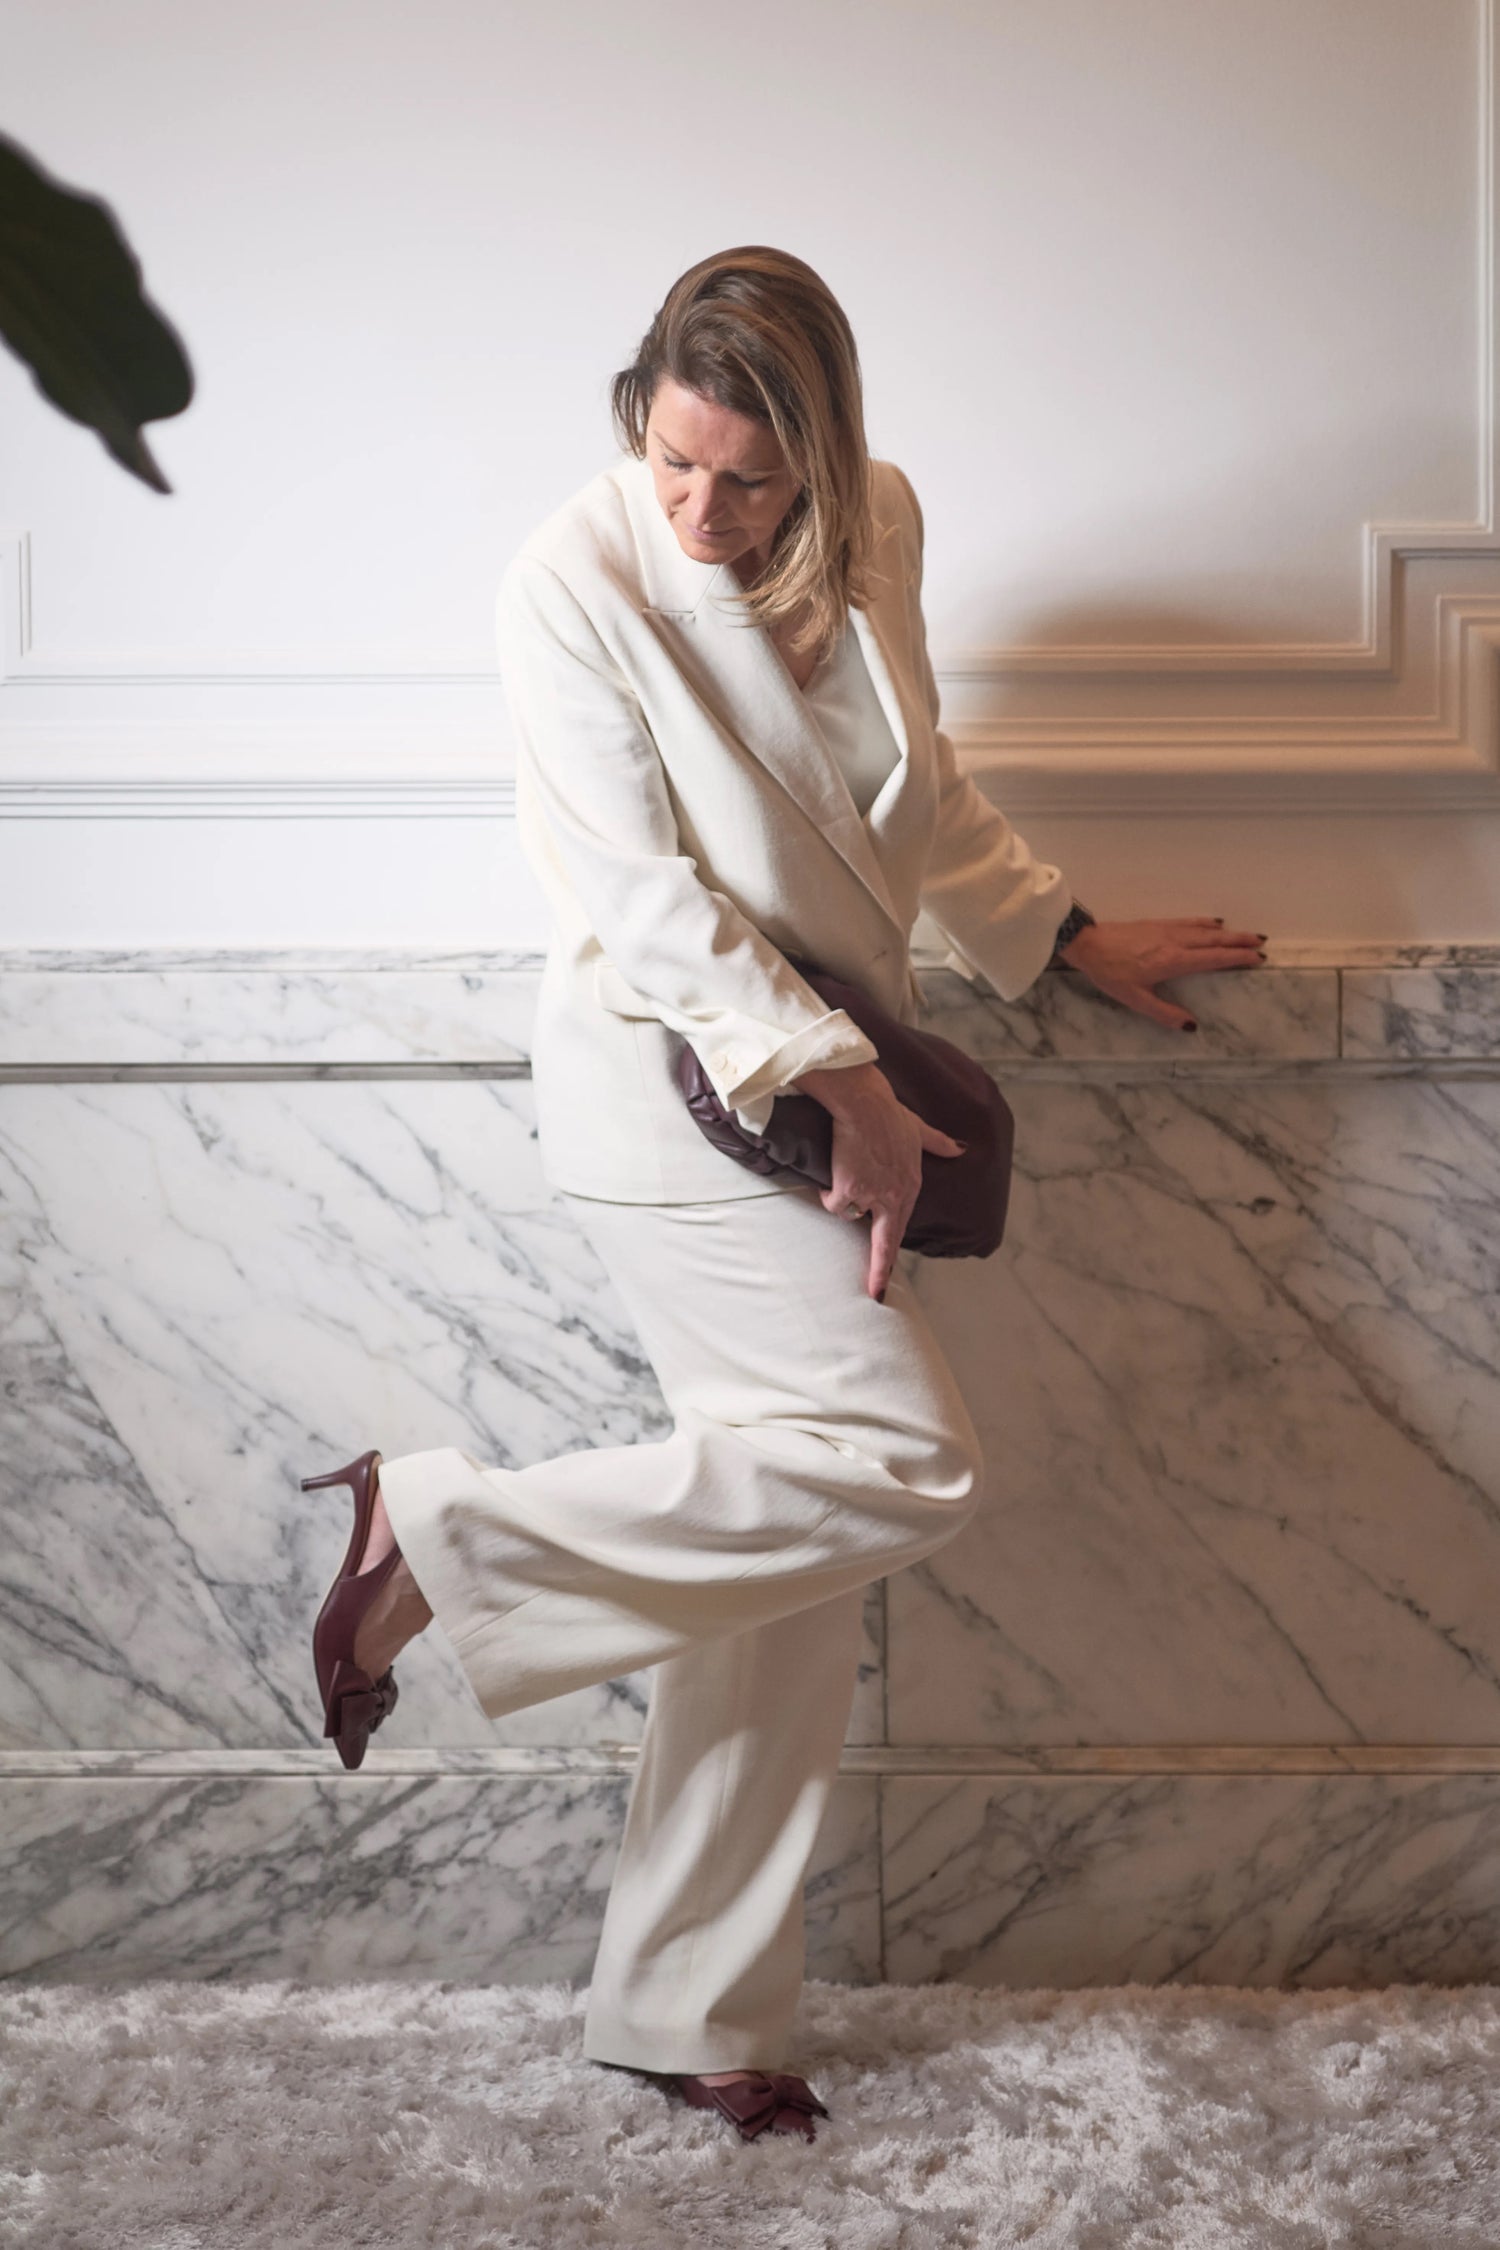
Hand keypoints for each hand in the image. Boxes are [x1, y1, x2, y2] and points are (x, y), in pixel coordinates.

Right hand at [793, 1059, 964, 1301]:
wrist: (863, 1103)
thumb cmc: (888, 1113)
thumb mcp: (918, 1129)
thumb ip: (938, 1143)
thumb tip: (960, 1148)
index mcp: (911, 1186)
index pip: (901, 1229)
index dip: (892, 1256)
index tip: (885, 1281)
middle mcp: (894, 1196)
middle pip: (884, 1241)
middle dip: (879, 1270)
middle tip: (875, 1293)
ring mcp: (872, 1196)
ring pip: (850, 1213)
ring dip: (845, 1199)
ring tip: (845, 1169)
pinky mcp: (849, 1190)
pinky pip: (833, 1201)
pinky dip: (829, 1190)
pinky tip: (833, 1171)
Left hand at [1059, 917, 1266, 1031]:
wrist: (1089, 944)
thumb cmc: (1110, 973)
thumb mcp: (1135, 999)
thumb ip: (1164, 1013)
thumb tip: (1191, 1027)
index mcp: (1173, 961)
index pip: (1213, 959)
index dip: (1236, 958)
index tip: (1257, 958)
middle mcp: (1175, 942)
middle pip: (1215, 941)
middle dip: (1240, 942)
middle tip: (1262, 944)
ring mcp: (1167, 930)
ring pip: (1205, 930)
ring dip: (1228, 932)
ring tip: (1248, 934)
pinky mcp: (1158, 924)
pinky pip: (1189, 922)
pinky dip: (1206, 923)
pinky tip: (1215, 923)